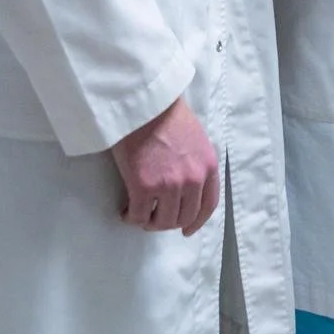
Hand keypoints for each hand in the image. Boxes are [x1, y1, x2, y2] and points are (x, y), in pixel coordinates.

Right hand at [109, 96, 218, 235]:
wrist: (144, 102)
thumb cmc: (165, 113)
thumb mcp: (195, 138)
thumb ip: (196, 163)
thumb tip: (186, 185)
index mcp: (208, 167)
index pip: (208, 205)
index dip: (196, 222)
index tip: (187, 230)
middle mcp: (193, 180)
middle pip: (183, 217)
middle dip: (168, 222)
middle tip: (153, 218)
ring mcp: (170, 185)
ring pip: (161, 222)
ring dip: (149, 222)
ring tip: (139, 214)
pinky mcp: (144, 187)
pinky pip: (138, 216)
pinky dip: (130, 217)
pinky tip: (125, 211)